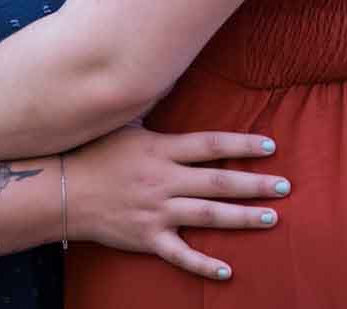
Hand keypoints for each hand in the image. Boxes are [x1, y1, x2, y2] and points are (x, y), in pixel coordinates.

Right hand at [63, 123, 287, 281]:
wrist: (61, 191)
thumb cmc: (93, 152)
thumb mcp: (124, 124)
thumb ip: (152, 109)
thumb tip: (170, 75)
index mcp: (161, 150)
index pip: (210, 145)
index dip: (242, 145)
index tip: (270, 146)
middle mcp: (164, 181)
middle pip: (218, 182)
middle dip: (255, 184)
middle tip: (285, 186)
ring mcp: (156, 212)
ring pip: (208, 216)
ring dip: (242, 218)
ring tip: (271, 217)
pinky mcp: (147, 238)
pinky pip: (180, 255)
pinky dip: (204, 264)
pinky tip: (227, 270)